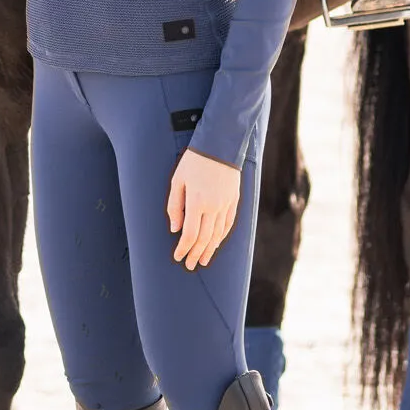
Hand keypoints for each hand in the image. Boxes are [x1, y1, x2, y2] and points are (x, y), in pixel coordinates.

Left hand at [166, 148, 241, 269]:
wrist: (220, 145)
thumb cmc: (194, 161)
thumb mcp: (177, 180)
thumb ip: (175, 206)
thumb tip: (175, 229)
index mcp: (197, 202)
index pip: (190, 234)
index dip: (183, 248)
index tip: (177, 257)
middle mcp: (213, 206)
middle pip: (204, 238)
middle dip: (196, 254)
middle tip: (189, 265)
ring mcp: (225, 204)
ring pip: (218, 234)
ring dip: (209, 250)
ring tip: (203, 260)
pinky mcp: (234, 201)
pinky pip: (228, 224)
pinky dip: (221, 237)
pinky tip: (216, 244)